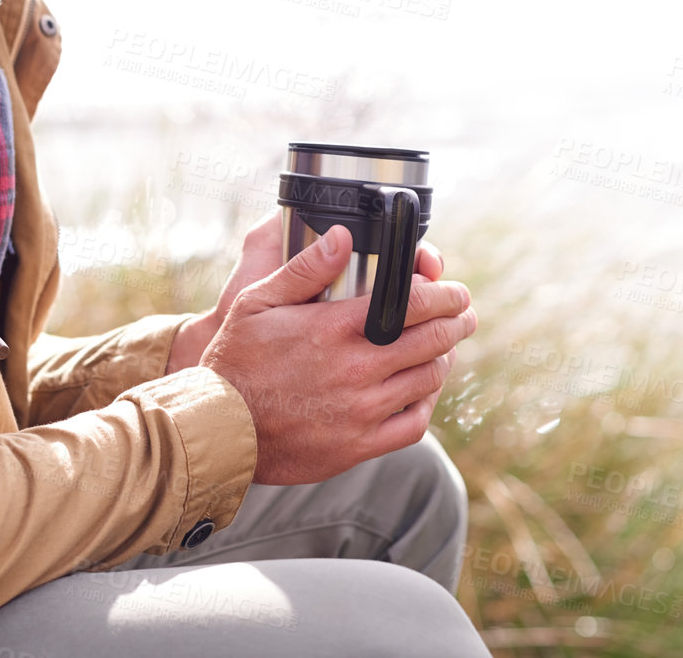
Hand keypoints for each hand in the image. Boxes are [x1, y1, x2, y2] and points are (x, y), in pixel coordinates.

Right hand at [198, 223, 474, 484]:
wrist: (218, 430)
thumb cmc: (235, 361)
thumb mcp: (257, 302)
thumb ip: (305, 269)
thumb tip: (343, 237)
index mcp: (333, 330)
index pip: (412, 305)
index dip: (444, 294)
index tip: (453, 290)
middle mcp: (355, 370)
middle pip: (431, 341)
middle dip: (456, 322)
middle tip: (464, 313)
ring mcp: (360, 411)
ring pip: (428, 381)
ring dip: (444, 359)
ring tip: (446, 348)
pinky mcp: (359, 445)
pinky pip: (414, 424)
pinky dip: (427, 404)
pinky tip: (423, 390)